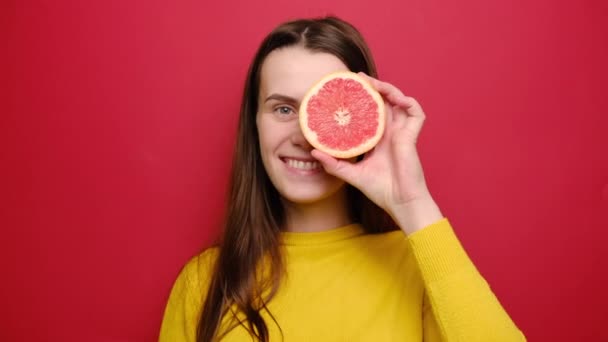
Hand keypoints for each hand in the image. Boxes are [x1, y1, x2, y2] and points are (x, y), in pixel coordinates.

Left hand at [311, 73, 442, 233]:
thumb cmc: (380, 190)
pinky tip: (395, 98)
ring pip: (399, 101)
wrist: (400, 202)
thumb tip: (313, 153)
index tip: (347, 90)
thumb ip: (333, 164)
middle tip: (358, 78)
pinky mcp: (412, 136)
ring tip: (373, 83)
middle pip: (384, 102)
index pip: (370, 112)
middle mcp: (391, 132)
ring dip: (388, 89)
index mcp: (378, 139)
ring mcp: (402, 133)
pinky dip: (408, 101)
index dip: (362, 100)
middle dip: (374, 87)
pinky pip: (416, 112)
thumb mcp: (351, 174)